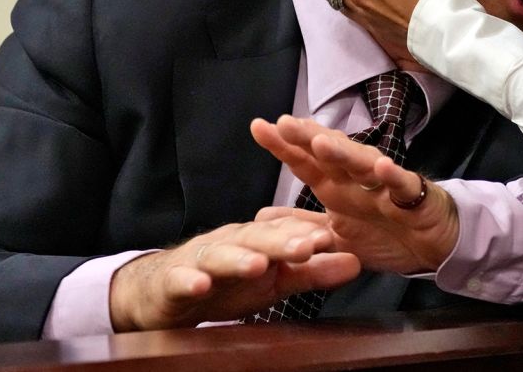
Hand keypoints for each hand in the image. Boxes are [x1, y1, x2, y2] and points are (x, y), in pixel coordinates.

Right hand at [108, 212, 360, 331]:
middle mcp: (232, 241)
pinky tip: (200, 285)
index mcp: (259, 239)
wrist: (164, 290)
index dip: (310, 234)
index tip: (336, 236)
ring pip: (221, 255)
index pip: (288, 232)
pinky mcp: (173, 280)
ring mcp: (201, 259)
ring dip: (240, 258)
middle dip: (282, 240)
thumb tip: (357, 263)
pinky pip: (181, 279)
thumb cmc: (228, 282)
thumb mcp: (274, 281)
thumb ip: (313, 273)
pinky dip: (190, 281)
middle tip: (308, 245)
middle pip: (258, 237)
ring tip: (258, 264)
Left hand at [251, 116, 459, 274]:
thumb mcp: (336, 235)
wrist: (434, 245)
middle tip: (285, 123)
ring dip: (344, 153)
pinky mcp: (413, 197)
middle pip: (331, 155)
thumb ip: (302, 225)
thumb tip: (261, 216)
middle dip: (309, 139)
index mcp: (337, 187)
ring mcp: (384, 186)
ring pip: (363, 164)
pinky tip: (382, 167)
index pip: (306, 162)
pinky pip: (402, 185)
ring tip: (322, 142)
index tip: (258, 126)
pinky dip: (393, 176)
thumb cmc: (386, 233)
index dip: (283, 146)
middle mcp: (357, 180)